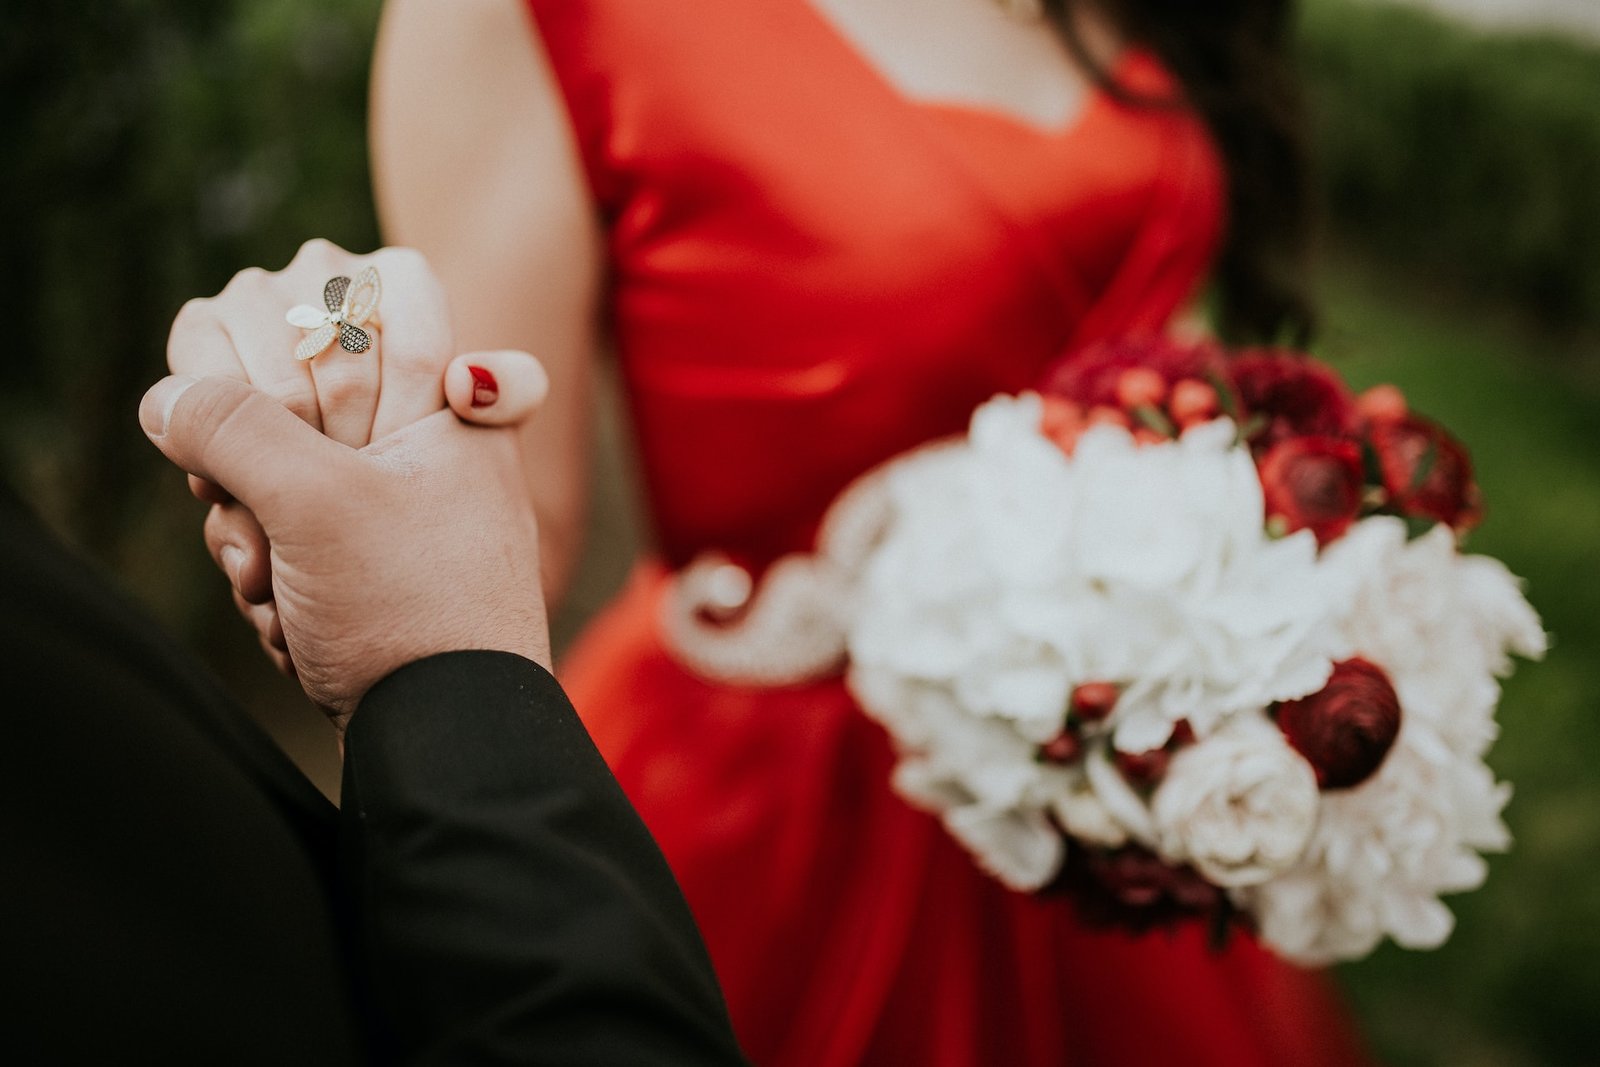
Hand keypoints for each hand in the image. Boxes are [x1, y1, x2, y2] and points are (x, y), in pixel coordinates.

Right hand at [168, 241, 530, 675]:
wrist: (446, 734)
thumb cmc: (410, 611)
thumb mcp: (313, 505)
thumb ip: (233, 425)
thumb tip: (168, 398)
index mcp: (448, 392)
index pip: (387, 280)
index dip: (319, 319)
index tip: (308, 401)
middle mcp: (423, 429)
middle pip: (299, 375)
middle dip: (257, 455)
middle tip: (265, 513)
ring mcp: (386, 489)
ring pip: (272, 457)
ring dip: (251, 525)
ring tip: (277, 579)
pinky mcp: (353, 547)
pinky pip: (277, 522)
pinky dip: (265, 566)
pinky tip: (283, 614)